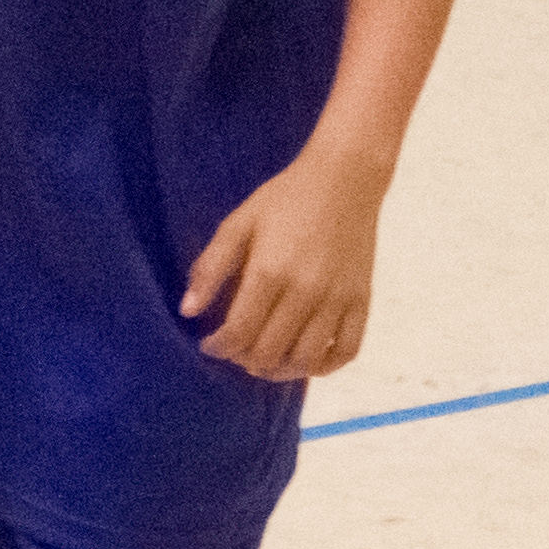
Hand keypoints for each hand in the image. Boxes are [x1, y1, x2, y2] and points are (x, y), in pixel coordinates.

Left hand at [183, 147, 385, 378]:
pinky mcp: (362, 300)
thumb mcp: (239, 224)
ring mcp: (337, 299)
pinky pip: (346, 351)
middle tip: (236, 349)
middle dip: (244, 359)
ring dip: (280, 370)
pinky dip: (324, 366)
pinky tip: (305, 360)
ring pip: (305, 359)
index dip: (219, 347)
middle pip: (269, 352)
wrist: (345, 179)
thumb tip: (186, 311)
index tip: (210, 344)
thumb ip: (211, 268)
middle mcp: (305, 291)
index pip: (238, 333)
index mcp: (269, 272)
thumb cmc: (285, 199)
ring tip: (265, 360)